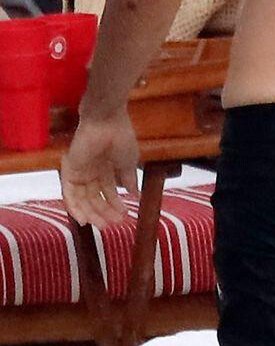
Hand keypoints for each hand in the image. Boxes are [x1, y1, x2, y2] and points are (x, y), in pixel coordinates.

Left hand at [61, 114, 139, 228]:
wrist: (107, 121)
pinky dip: (75, 208)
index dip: (115, 205)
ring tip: (103, 225)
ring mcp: (79, 171)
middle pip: (94, 198)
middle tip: (115, 224)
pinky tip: (84, 220)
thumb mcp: (129, 162)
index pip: (108, 192)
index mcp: (105, 168)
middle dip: (104, 212)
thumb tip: (135, 194)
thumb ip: (129, 179)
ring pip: (82, 199)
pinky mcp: (69, 170)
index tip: (125, 216)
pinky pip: (69, 194)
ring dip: (92, 213)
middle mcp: (91, 171)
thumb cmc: (120, 136)